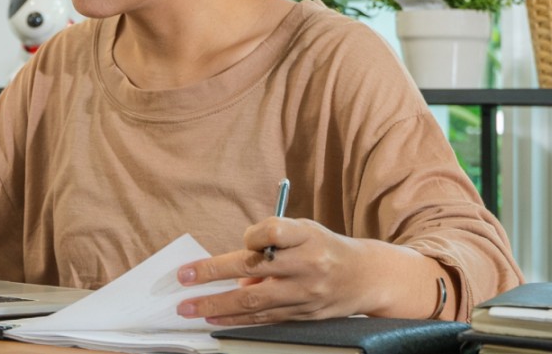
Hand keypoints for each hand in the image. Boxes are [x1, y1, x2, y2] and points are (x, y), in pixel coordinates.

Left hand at [173, 218, 449, 324]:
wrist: (366, 277)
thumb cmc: (325, 248)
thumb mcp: (304, 231)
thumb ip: (271, 242)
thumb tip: (237, 268)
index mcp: (308, 237)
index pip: (274, 232)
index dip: (254, 235)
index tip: (245, 240)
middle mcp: (308, 266)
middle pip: (254, 270)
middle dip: (214, 275)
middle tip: (185, 279)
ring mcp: (305, 294)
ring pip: (255, 302)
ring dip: (218, 306)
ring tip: (190, 308)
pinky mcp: (303, 315)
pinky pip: (264, 318)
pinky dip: (237, 319)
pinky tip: (215, 318)